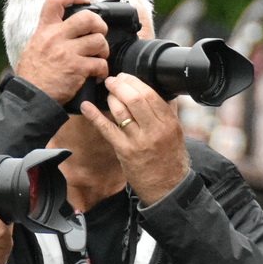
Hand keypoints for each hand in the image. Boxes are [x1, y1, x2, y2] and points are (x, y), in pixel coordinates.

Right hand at [14, 0, 111, 104]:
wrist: (30, 98)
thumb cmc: (32, 75)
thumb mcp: (34, 47)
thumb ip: (49, 35)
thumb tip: (66, 27)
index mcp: (44, 30)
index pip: (56, 0)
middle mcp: (56, 37)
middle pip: (88, 18)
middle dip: (100, 25)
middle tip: (100, 33)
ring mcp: (67, 53)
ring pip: (99, 41)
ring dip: (104, 50)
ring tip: (99, 57)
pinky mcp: (77, 69)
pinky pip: (100, 64)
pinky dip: (103, 70)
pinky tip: (97, 75)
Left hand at [79, 75, 189, 204]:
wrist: (167, 187)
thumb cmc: (170, 157)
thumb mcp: (176, 132)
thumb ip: (167, 111)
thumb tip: (157, 89)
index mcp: (169, 122)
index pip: (150, 94)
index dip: (135, 81)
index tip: (126, 77)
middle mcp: (155, 130)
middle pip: (135, 99)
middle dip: (120, 85)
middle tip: (112, 80)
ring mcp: (138, 141)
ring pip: (121, 111)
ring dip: (111, 97)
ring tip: (108, 92)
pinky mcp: (124, 151)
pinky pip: (107, 129)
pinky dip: (95, 116)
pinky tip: (86, 106)